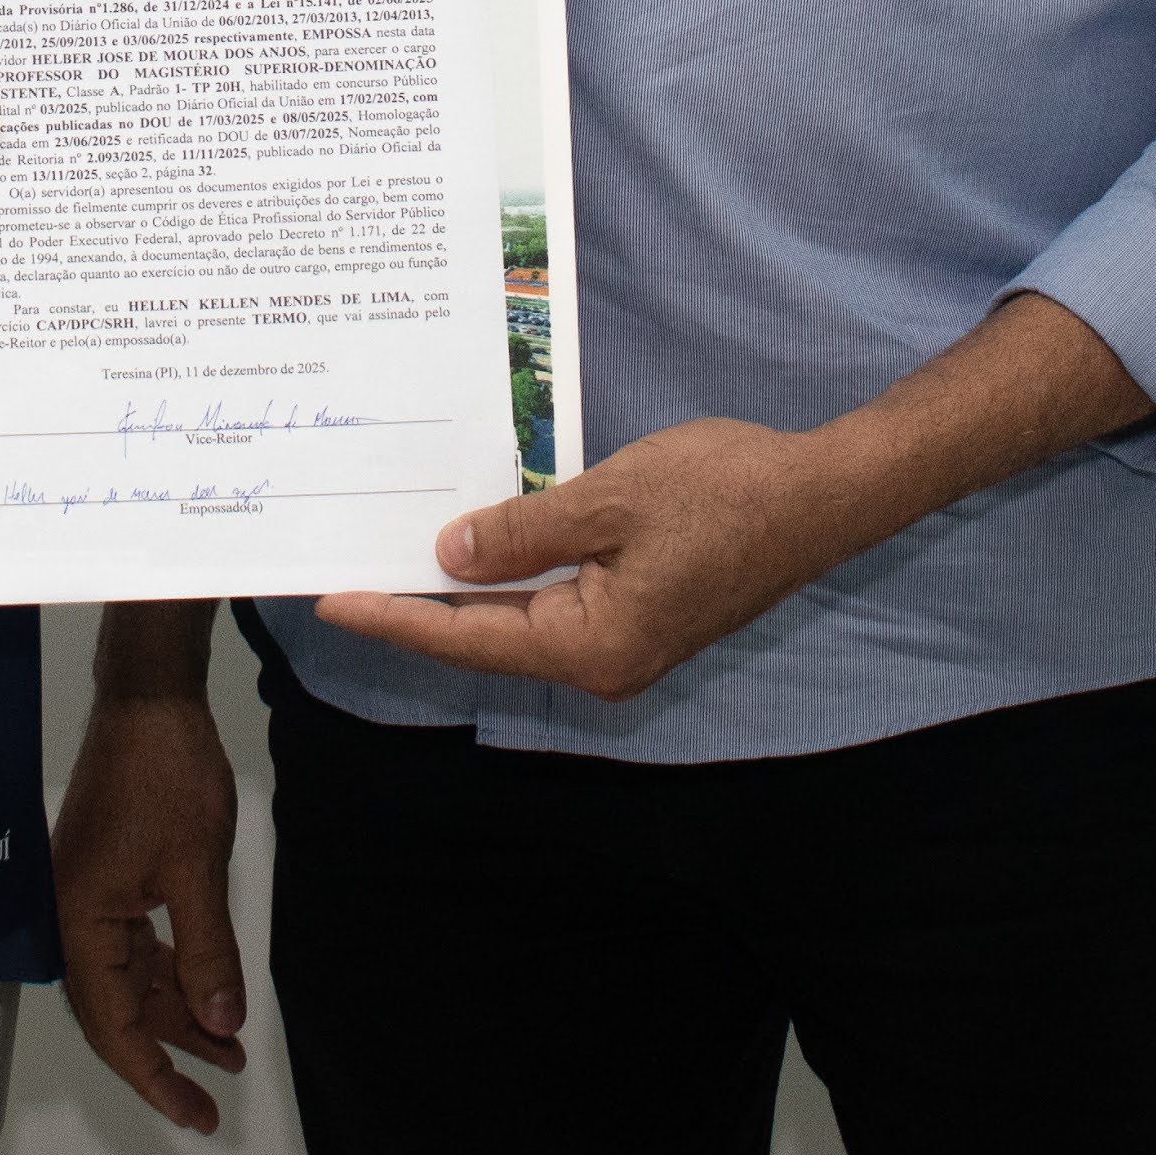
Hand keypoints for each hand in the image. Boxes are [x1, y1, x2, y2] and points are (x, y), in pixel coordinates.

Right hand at [54, 607, 248, 1132]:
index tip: (194, 1112)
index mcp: (81, 922)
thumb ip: (207, 954)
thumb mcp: (197, 870)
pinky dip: (172, 975)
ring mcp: (89, 899)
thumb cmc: (166, 774)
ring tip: (229, 1050)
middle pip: (117, 1011)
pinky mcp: (108, 879)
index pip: (113, 1025)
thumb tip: (220, 1024)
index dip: (155, 1076)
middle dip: (167, 1055)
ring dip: (177, 1015)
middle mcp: (73, 918)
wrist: (150, 700)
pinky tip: (206, 994)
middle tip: (213, 1099)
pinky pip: (136, 948)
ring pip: (130, 981)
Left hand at [309, 293, 1155, 699]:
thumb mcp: (610, 497)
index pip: (468, 636)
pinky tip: (475, 549)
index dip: (395, 616)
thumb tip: (446, 557)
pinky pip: (555, 606)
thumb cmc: (726, 491)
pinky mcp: (643, 617)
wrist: (824, 495)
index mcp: (592, 646)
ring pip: (519, 623)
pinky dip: (509, 580)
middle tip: (342, 572)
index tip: (331, 601)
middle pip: (487, 638)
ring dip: (461, 593)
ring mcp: (626, 645)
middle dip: (416, 608)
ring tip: (390, 559)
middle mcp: (604, 663)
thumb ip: (522, 533)